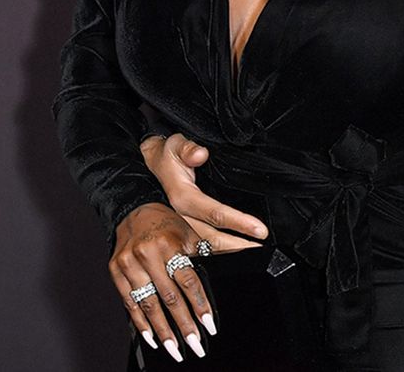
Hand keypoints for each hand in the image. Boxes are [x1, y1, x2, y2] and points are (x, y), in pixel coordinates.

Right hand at [110, 202, 214, 362]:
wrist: (134, 210)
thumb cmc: (167, 223)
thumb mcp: (190, 235)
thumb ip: (207, 255)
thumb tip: (240, 260)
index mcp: (170, 243)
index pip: (188, 281)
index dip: (199, 305)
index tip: (209, 325)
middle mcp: (148, 254)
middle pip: (169, 297)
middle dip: (184, 325)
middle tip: (195, 345)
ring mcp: (129, 263)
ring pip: (148, 304)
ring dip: (163, 331)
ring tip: (175, 349)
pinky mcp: (115, 271)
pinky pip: (129, 302)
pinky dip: (141, 322)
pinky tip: (152, 337)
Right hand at [141, 133, 268, 250]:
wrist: (141, 170)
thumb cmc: (165, 157)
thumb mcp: (174, 146)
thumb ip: (187, 149)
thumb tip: (200, 154)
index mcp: (182, 197)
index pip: (215, 213)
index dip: (238, 222)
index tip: (260, 230)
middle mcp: (180, 218)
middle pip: (212, 239)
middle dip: (238, 247)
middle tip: (262, 250)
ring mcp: (180, 228)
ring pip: (205, 249)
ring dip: (228, 255)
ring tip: (252, 257)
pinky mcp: (180, 233)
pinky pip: (199, 249)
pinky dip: (215, 256)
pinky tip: (230, 258)